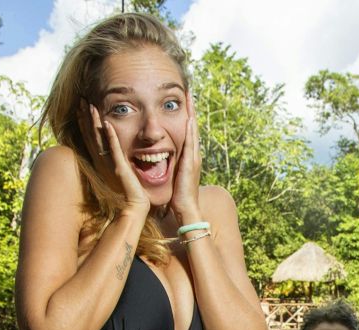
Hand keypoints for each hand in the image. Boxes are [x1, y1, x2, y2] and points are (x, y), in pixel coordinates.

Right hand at [79, 100, 149, 216]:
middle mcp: (103, 162)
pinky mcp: (120, 168)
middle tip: (82, 100)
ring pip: (99, 139)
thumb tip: (116, 157)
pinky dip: (111, 136)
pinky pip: (114, 149)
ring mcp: (110, 165)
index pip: (92, 138)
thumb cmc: (130, 194)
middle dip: (86, 118)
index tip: (83, 108)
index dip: (86, 123)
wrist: (136, 208)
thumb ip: (117, 164)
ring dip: (94, 122)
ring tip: (90, 106)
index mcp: (103, 162)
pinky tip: (108, 123)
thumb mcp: (121, 175)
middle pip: (91, 135)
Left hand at [169, 91, 201, 224]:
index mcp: (188, 157)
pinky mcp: (190, 163)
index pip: (187, 133)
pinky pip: (190, 144)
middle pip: (192, 127)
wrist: (186, 208)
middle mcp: (193, 155)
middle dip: (191, 110)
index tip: (183, 103)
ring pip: (193, 131)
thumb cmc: (179, 196)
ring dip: (191, 114)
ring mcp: (194, 158)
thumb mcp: (174, 176)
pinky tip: (188, 119)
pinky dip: (190, 131)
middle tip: (189, 92)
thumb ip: (172, 167)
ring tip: (190, 99)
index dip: (186, 117)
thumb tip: (164, 162)